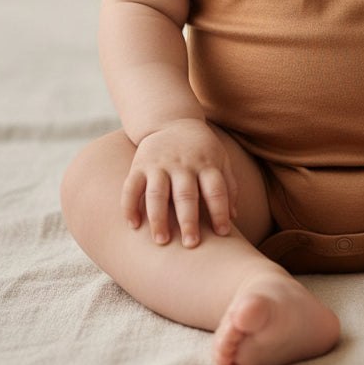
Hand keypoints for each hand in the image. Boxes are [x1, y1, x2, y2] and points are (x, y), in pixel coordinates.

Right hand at [121, 118, 238, 247]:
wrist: (171, 120)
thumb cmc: (201, 149)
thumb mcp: (220, 159)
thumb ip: (229, 186)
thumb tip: (234, 217)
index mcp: (206, 163)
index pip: (215, 189)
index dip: (220, 211)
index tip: (223, 233)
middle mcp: (183, 164)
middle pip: (186, 194)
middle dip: (188, 220)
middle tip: (191, 244)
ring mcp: (159, 164)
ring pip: (157, 193)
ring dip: (158, 218)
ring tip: (161, 241)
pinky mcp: (138, 165)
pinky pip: (131, 187)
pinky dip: (129, 206)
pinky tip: (133, 226)